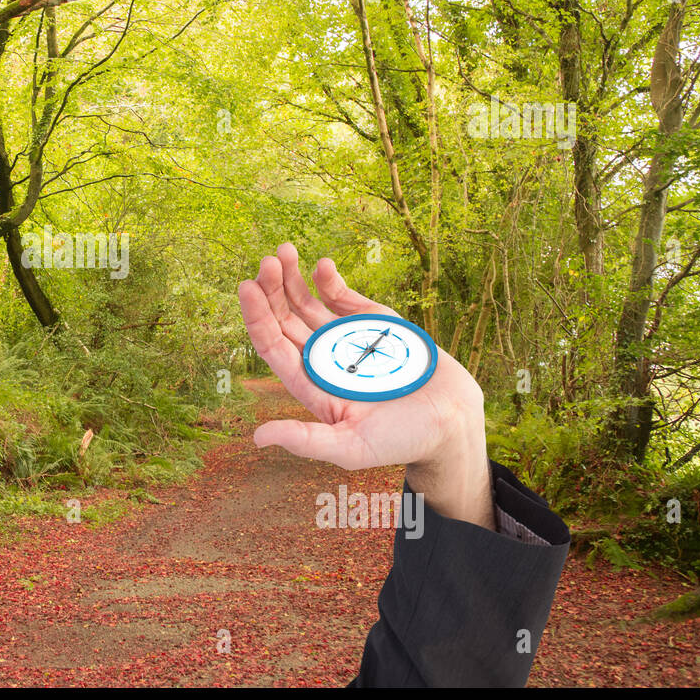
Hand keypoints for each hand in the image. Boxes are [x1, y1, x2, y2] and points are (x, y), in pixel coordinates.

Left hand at [238, 243, 493, 529]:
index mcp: (310, 384)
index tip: (247, 288)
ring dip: (291, 278)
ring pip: (306, 303)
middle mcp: (321, 357)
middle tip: (265, 263)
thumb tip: (259, 439)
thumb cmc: (402, 440)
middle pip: (283, 319)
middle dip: (271, 290)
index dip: (257, 318)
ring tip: (282, 251)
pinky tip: (320, 265)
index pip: (272, 346)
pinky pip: (341, 296)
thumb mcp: (352, 448)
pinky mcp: (371, 321)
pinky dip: (328, 279)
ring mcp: (344, 336)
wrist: (452, 420)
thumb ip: (307, 441)